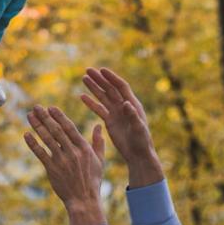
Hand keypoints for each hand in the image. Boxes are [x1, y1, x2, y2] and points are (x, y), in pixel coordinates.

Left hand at [25, 105, 107, 224]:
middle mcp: (72, 152)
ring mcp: (61, 161)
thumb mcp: (99, 160)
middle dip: (45, 117)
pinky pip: (40, 154)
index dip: (59, 116)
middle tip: (36, 107)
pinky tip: (26, 134)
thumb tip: (98, 126)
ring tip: (30, 116)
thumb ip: (98, 142)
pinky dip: (33, 143)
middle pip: (56, 131)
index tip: (51, 107)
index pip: (69, 128)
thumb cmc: (93, 181)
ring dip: (37, 126)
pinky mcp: (52, 170)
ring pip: (47, 140)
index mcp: (84, 148)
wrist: (84, 200)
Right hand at [81, 68, 163, 187]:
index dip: (112, 78)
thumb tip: (125, 103)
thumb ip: (132, 115)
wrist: (137, 154)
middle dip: (100, 79)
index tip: (101, 70)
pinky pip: (99, 109)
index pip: (121, 86)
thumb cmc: (142, 142)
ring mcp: (116, 112)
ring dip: (94, 87)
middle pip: (110, 88)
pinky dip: (91, 102)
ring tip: (84, 78)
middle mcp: (124, 105)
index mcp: (132, 104)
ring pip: (103, 96)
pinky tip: (82, 96)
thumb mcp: (138, 128)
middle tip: (88, 70)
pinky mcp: (110, 121)